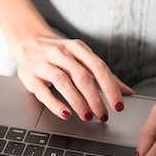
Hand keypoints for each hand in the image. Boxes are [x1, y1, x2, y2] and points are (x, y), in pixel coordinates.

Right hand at [0, 0, 132, 121]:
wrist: (27, 39)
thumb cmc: (61, 53)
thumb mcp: (83, 58)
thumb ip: (104, 75)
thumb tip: (128, 92)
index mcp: (78, 48)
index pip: (98, 68)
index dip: (110, 88)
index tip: (118, 106)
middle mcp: (61, 53)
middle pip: (82, 76)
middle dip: (95, 98)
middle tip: (103, 116)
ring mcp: (44, 63)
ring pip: (63, 81)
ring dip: (77, 101)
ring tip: (87, 116)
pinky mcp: (29, 75)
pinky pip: (42, 90)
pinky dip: (55, 103)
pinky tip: (65, 114)